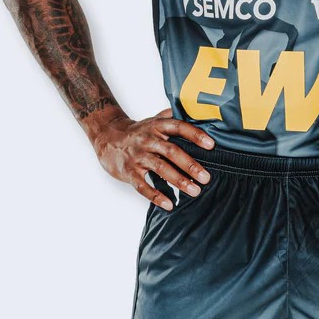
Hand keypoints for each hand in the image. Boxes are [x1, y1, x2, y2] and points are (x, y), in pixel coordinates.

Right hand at [92, 108, 213, 210]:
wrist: (107, 137)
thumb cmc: (138, 131)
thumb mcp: (154, 120)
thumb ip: (174, 117)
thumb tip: (198, 113)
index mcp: (157, 126)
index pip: (178, 127)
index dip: (195, 135)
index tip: (211, 145)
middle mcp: (148, 140)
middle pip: (171, 151)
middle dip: (190, 165)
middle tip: (206, 178)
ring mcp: (137, 156)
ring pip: (160, 168)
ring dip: (179, 181)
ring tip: (195, 191)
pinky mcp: (128, 172)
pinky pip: (142, 185)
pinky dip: (155, 196)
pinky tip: (169, 204)